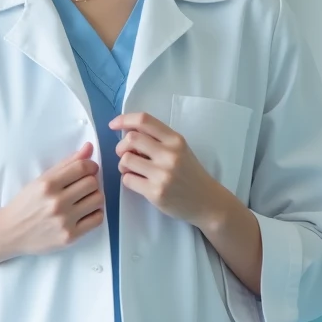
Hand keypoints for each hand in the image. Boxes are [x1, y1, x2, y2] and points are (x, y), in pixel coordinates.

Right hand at [0, 143, 104, 261]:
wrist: (10, 232)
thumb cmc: (25, 204)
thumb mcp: (40, 180)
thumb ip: (66, 164)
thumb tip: (89, 147)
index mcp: (47, 184)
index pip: (82, 168)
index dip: (90, 166)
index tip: (88, 169)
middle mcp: (56, 202)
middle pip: (92, 183)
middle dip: (90, 181)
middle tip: (82, 186)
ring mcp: (64, 221)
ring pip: (98, 200)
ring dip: (94, 197)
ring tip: (83, 199)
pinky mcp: (70, 236)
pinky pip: (97, 219)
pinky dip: (94, 213)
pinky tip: (84, 212)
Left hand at [109, 112, 227, 229]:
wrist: (207, 202)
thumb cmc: (190, 173)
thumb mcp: (180, 149)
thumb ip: (158, 139)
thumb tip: (126, 132)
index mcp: (175, 140)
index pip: (144, 120)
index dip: (124, 119)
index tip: (113, 125)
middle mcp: (170, 154)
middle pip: (131, 139)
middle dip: (121, 146)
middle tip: (126, 154)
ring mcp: (163, 174)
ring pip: (126, 160)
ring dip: (123, 164)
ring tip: (132, 170)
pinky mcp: (156, 192)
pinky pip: (127, 180)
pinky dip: (128, 179)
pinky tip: (138, 182)